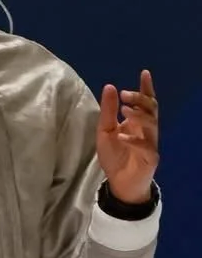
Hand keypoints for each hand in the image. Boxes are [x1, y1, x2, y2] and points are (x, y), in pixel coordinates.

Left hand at [97, 69, 158, 204]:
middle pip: (150, 109)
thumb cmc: (115, 157)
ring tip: (125, 110)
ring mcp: (150, 143)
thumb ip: (108, 111)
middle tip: (125, 94)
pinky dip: (134, 140)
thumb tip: (110, 86)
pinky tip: (123, 136)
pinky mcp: (150, 158)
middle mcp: (147, 130)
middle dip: (140, 99)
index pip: (145, 101)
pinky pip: (145, 146)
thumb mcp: (105, 132)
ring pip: (152, 124)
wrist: (119, 184)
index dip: (146, 88)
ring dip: (139, 116)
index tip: (144, 73)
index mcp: (138, 122)